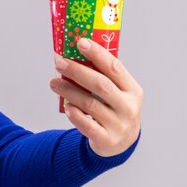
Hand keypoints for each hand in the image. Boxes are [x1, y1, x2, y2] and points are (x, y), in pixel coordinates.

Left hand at [49, 38, 142, 156]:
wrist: (121, 144)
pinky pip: (86, 125)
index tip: (80, 42)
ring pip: (89, 104)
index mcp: (132, 90)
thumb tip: (74, 55)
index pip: (115, 67)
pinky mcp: (107, 139)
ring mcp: (119, 124)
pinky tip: (66, 106)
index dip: (97, 53)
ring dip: (68, 91)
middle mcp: (129, 107)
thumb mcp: (117, 94)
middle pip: (100, 84)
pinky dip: (75, 114)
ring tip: (54, 83)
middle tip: (59, 62)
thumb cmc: (114, 110)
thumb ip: (103, 77)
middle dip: (77, 71)